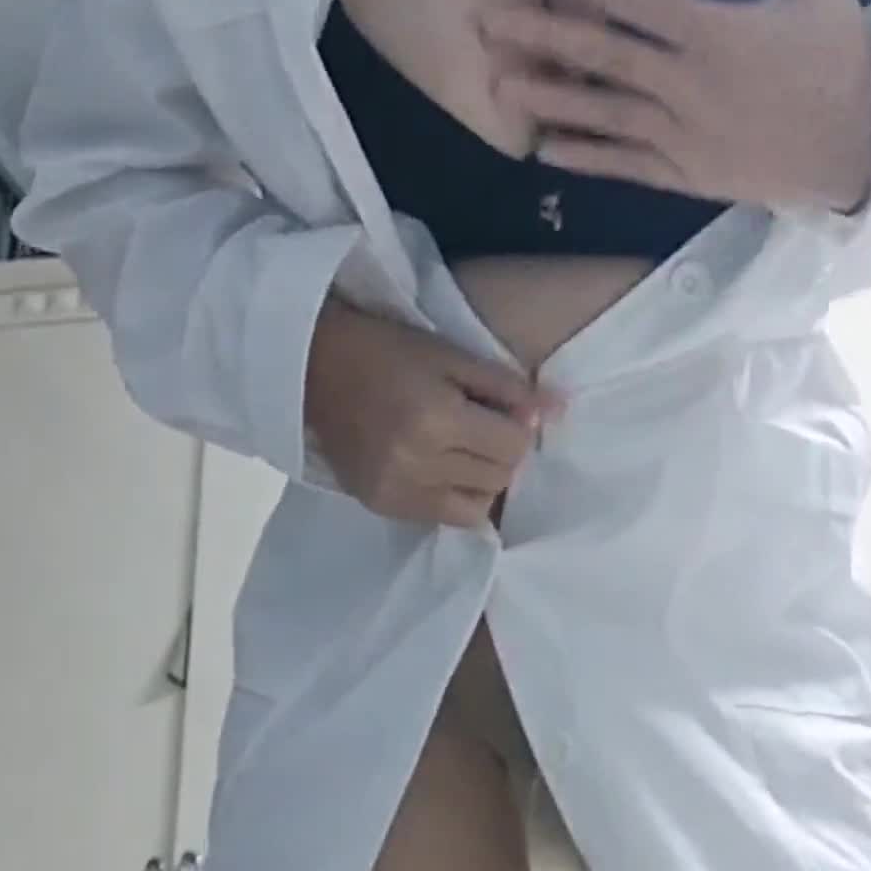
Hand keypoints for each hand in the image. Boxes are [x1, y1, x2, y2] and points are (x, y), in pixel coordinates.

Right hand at [303, 297, 565, 530]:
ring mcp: (397, 492)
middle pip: (498, 478)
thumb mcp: (452, 355)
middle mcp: (418, 464)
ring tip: (459, 450)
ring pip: (476, 506)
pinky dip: (452, 496)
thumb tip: (557, 411)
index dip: (516, 427)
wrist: (314, 368)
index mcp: (437, 419)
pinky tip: (437, 468)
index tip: (500, 410)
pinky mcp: (383, 507)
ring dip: (480, 479)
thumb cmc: (388, 352)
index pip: (512, 447)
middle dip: (500, 453)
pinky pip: (443, 518)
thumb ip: (506, 387)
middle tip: (479, 426)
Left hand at [480, 0, 870, 215]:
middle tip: (485, 22)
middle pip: (601, 56)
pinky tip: (544, 150)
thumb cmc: (844, 63)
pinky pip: (626, 165)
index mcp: (714, 32)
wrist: (867, 151)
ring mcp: (685, 135)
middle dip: (540, 37)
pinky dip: (585, 157)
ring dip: (549, 99)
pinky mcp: (690, 174)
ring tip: (499, 86)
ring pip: (603, 113)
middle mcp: (689, 84)